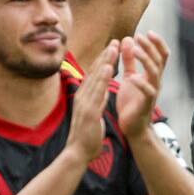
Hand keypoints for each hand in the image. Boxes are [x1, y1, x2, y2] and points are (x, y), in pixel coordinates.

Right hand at [65, 42, 117, 161]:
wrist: (78, 153)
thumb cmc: (87, 136)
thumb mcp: (92, 115)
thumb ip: (95, 103)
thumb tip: (100, 94)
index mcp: (84, 98)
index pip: (94, 76)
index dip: (102, 61)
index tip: (111, 49)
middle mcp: (82, 97)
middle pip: (94, 72)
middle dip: (105, 56)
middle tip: (114, 41)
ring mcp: (85, 103)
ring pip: (95, 78)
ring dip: (104, 61)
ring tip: (113, 48)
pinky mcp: (89, 111)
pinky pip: (97, 91)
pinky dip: (102, 78)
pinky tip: (109, 67)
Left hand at [116, 33, 169, 139]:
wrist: (133, 126)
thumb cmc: (132, 102)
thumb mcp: (130, 76)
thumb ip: (130, 60)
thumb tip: (128, 39)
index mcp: (152, 75)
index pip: (161, 55)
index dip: (157, 43)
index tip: (148, 32)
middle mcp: (156, 82)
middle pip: (159, 60)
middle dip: (151, 47)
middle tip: (140, 36)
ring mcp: (153, 92)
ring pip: (155, 73)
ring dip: (146, 60)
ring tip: (136, 50)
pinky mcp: (146, 104)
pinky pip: (148, 92)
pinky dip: (141, 83)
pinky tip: (133, 77)